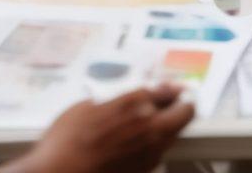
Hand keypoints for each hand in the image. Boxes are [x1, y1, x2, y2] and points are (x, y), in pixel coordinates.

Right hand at [17, 85, 193, 172]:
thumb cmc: (67, 140)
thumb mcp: (88, 106)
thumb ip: (115, 100)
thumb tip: (128, 98)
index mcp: (134, 104)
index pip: (168, 91)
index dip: (171, 88)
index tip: (173, 88)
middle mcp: (149, 128)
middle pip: (185, 113)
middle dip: (180, 105)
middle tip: (172, 102)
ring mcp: (150, 153)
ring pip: (175, 133)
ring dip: (169, 125)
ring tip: (152, 120)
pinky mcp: (144, 171)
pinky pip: (159, 151)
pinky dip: (155, 143)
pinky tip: (137, 141)